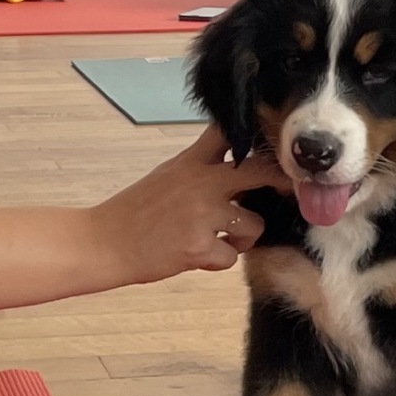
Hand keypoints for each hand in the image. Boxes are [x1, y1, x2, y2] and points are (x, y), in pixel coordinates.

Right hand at [98, 126, 268, 279]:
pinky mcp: (199, 248)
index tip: (272, 143)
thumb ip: (199, 167)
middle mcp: (200, 183)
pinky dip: (218, 261)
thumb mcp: (167, 175)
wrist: (105, 243)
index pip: (228, 134)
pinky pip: (231, 256)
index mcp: (190, 162)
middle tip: (290, 189)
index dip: (255, 135)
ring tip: (221, 240)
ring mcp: (202, 215)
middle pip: (258, 171)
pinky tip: (199, 256)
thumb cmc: (135, 212)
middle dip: (279, 181)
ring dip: (243, 236)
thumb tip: (235, 163)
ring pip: (253, 223)